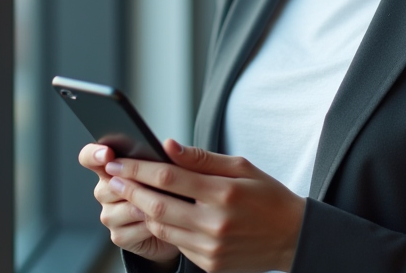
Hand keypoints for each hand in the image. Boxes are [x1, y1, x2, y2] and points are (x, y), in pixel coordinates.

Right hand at [78, 143, 180, 267]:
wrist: (178, 225)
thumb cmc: (171, 191)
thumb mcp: (170, 169)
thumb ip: (165, 156)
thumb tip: (168, 145)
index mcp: (112, 168)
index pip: (89, 156)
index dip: (93, 154)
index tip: (107, 154)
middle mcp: (105, 191)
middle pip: (106, 187)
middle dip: (133, 187)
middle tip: (154, 186)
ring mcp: (109, 214)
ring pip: (120, 210)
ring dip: (144, 208)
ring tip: (164, 206)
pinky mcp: (118, 236)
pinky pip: (129, 231)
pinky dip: (147, 228)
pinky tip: (159, 223)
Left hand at [104, 139, 305, 272]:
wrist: (293, 237)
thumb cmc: (267, 196)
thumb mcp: (241, 166)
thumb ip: (201, 158)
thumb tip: (167, 145)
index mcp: (223, 192)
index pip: (169, 177)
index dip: (138, 169)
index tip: (119, 161)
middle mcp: (215, 223)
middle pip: (157, 206)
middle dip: (130, 190)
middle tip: (112, 177)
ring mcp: (211, 247)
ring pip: (162, 228)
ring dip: (141, 210)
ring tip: (128, 193)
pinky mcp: (210, 264)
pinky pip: (176, 244)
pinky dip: (162, 228)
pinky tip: (156, 214)